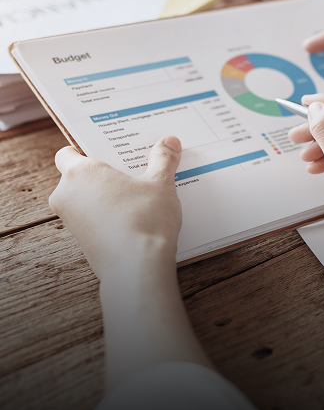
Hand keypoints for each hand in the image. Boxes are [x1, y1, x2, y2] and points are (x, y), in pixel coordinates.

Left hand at [49, 137, 182, 277]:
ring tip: (139, 196)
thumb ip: (163, 160)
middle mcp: (66, 194)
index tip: (110, 153)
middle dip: (103, 175)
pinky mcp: (82, 241)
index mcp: (79, 172)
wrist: (137, 268)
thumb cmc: (144, 220)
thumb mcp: (160, 184)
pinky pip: (92, 220)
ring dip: (107, 197)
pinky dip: (108, 217)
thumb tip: (169, 141)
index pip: (68, 152)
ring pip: (86, 200)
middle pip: (79, 176)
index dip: (87, 150)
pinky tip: (135, 219)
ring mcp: (71, 221)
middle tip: (132, 172)